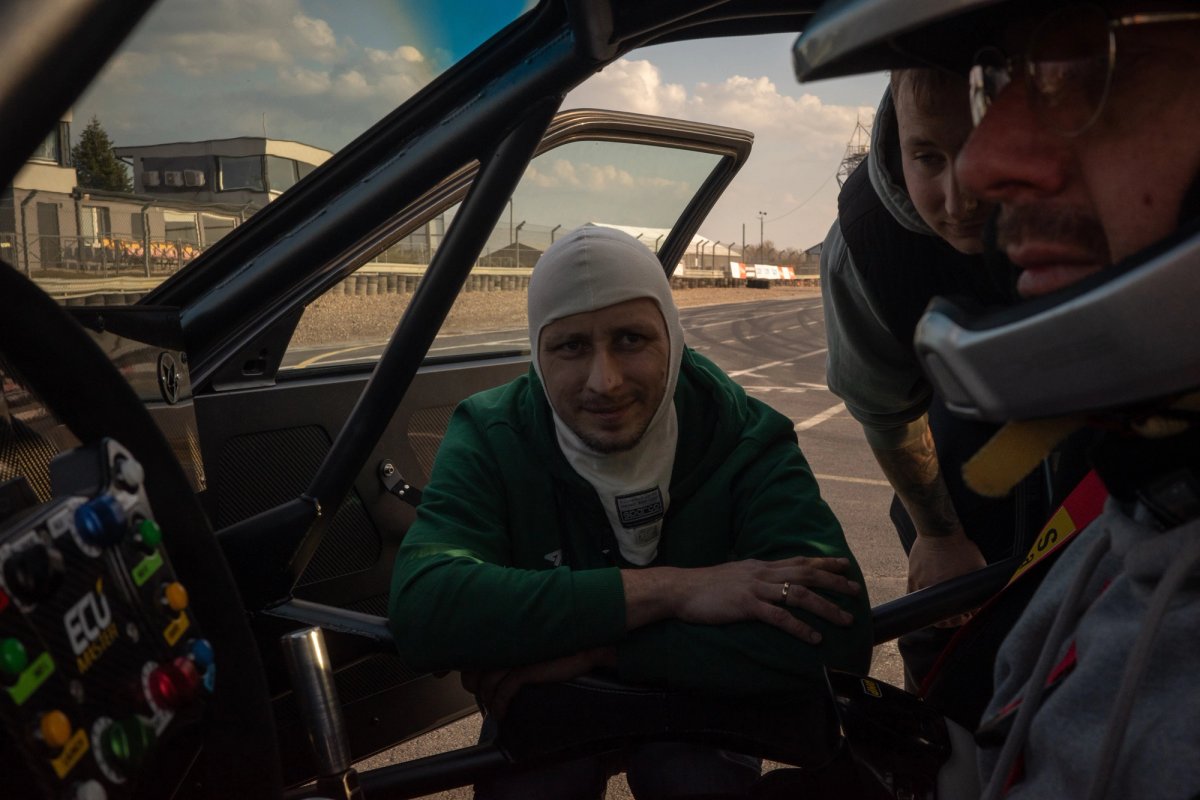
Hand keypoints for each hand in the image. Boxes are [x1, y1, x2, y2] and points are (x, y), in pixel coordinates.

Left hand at [461, 647, 615, 720]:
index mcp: (501, 634)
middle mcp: (503, 642)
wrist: (585, 645)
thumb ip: (508, 652)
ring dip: (488, 702)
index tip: (469, 688)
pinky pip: (503, 691)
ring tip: (496, 712)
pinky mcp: (525, 668)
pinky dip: (499, 706)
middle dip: (476, 691)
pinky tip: (501, 714)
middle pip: (471, 672)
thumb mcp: (527, 646)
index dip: (465, 675)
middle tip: (485, 703)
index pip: (469, 657)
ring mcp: (513, 654)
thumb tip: (487, 675)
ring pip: (485, 684)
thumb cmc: (557, 647)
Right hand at [623, 556, 859, 642]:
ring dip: (826, 607)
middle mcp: (763, 573)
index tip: (845, 564)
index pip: (800, 560)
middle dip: (835, 582)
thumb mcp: (735, 575)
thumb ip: (755, 577)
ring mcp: (755, 588)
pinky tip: (814, 638)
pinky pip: (779, 617)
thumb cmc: (705, 586)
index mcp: (761, 566)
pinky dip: (800, 627)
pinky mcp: (747, 606)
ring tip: (844, 619)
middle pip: (807, 574)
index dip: (825, 561)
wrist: (680, 589)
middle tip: (857, 591)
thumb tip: (769, 582)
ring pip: (799, 594)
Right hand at [906, 532, 985, 626]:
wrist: (939, 531)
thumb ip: (980, 586)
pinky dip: (921, 601)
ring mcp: (919, 585)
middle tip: (957, 613)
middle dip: (949, 619)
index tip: (966, 616)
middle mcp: (932, 591)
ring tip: (943, 604)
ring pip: (925, 609)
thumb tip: (982, 603)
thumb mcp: (978, 567)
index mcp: (950, 591)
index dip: (961, 620)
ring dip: (934, 611)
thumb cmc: (961, 548)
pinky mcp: (911, 577)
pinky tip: (929, 596)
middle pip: (939, 618)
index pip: (954, 618)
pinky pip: (912, 595)